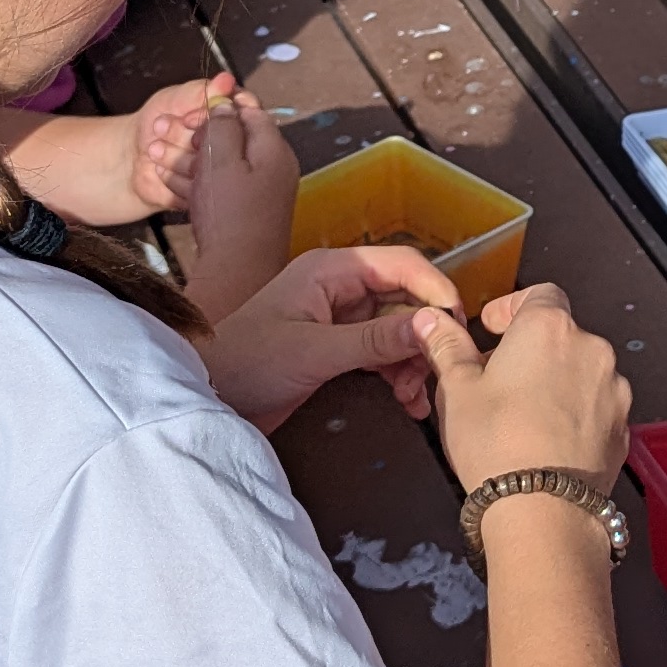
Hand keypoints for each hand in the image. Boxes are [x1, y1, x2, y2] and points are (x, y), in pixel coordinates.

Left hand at [122, 74, 226, 217]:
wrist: (132, 157)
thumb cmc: (157, 122)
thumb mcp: (174, 99)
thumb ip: (200, 92)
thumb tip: (226, 80)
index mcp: (233, 116)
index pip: (244, 113)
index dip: (212, 116)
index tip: (186, 118)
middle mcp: (235, 145)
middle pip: (225, 141)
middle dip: (184, 134)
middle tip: (159, 128)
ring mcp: (223, 173)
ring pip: (209, 167)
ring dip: (175, 156)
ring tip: (153, 148)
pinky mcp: (208, 195)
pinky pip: (197, 189)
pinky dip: (172, 178)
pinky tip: (160, 169)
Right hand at [178, 83, 299, 322]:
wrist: (237, 272)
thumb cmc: (230, 214)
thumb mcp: (223, 160)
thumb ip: (223, 127)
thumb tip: (225, 106)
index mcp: (274, 150)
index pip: (252, 112)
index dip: (224, 103)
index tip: (197, 103)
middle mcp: (272, 169)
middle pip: (236, 138)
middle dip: (202, 133)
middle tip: (173, 131)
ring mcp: (259, 193)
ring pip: (223, 164)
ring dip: (191, 157)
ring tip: (158, 152)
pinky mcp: (244, 213)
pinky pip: (219, 188)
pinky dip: (196, 182)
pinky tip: (169, 180)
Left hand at [200, 244, 458, 432]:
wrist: (208, 399)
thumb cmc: (247, 363)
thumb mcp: (315, 351)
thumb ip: (375, 340)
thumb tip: (430, 326)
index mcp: (332, 269)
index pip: (402, 264)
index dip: (436, 290)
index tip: (458, 326)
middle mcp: (341, 287)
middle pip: (406, 300)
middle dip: (424, 338)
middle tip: (437, 374)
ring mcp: (340, 318)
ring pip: (398, 331)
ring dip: (413, 362)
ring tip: (416, 398)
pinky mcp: (337, 347)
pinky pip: (382, 353)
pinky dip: (398, 375)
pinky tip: (407, 401)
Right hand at [422, 281, 629, 495]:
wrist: (543, 508)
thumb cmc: (496, 444)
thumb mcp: (457, 390)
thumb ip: (447, 347)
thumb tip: (433, 321)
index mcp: (549, 327)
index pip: (539, 293)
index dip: (512, 307)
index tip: (491, 327)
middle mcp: (590, 348)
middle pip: (560, 334)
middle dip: (530, 350)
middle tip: (498, 379)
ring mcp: (613, 388)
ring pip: (580, 371)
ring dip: (556, 380)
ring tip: (523, 415)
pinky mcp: (622, 425)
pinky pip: (596, 405)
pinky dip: (575, 412)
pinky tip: (548, 438)